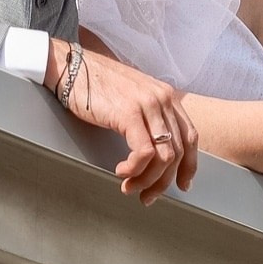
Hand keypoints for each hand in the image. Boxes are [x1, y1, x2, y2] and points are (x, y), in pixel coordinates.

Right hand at [49, 37, 198, 202]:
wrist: (73, 66)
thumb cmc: (97, 84)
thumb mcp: (133, 98)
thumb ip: (149, 118)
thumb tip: (155, 152)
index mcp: (167, 96)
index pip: (190, 136)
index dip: (188, 165)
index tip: (182, 185)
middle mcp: (162, 99)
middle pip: (178, 151)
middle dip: (163, 181)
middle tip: (147, 196)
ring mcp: (148, 105)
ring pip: (163, 156)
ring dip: (147, 180)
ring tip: (129, 187)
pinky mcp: (129, 113)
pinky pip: (144, 152)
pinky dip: (134, 169)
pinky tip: (121, 172)